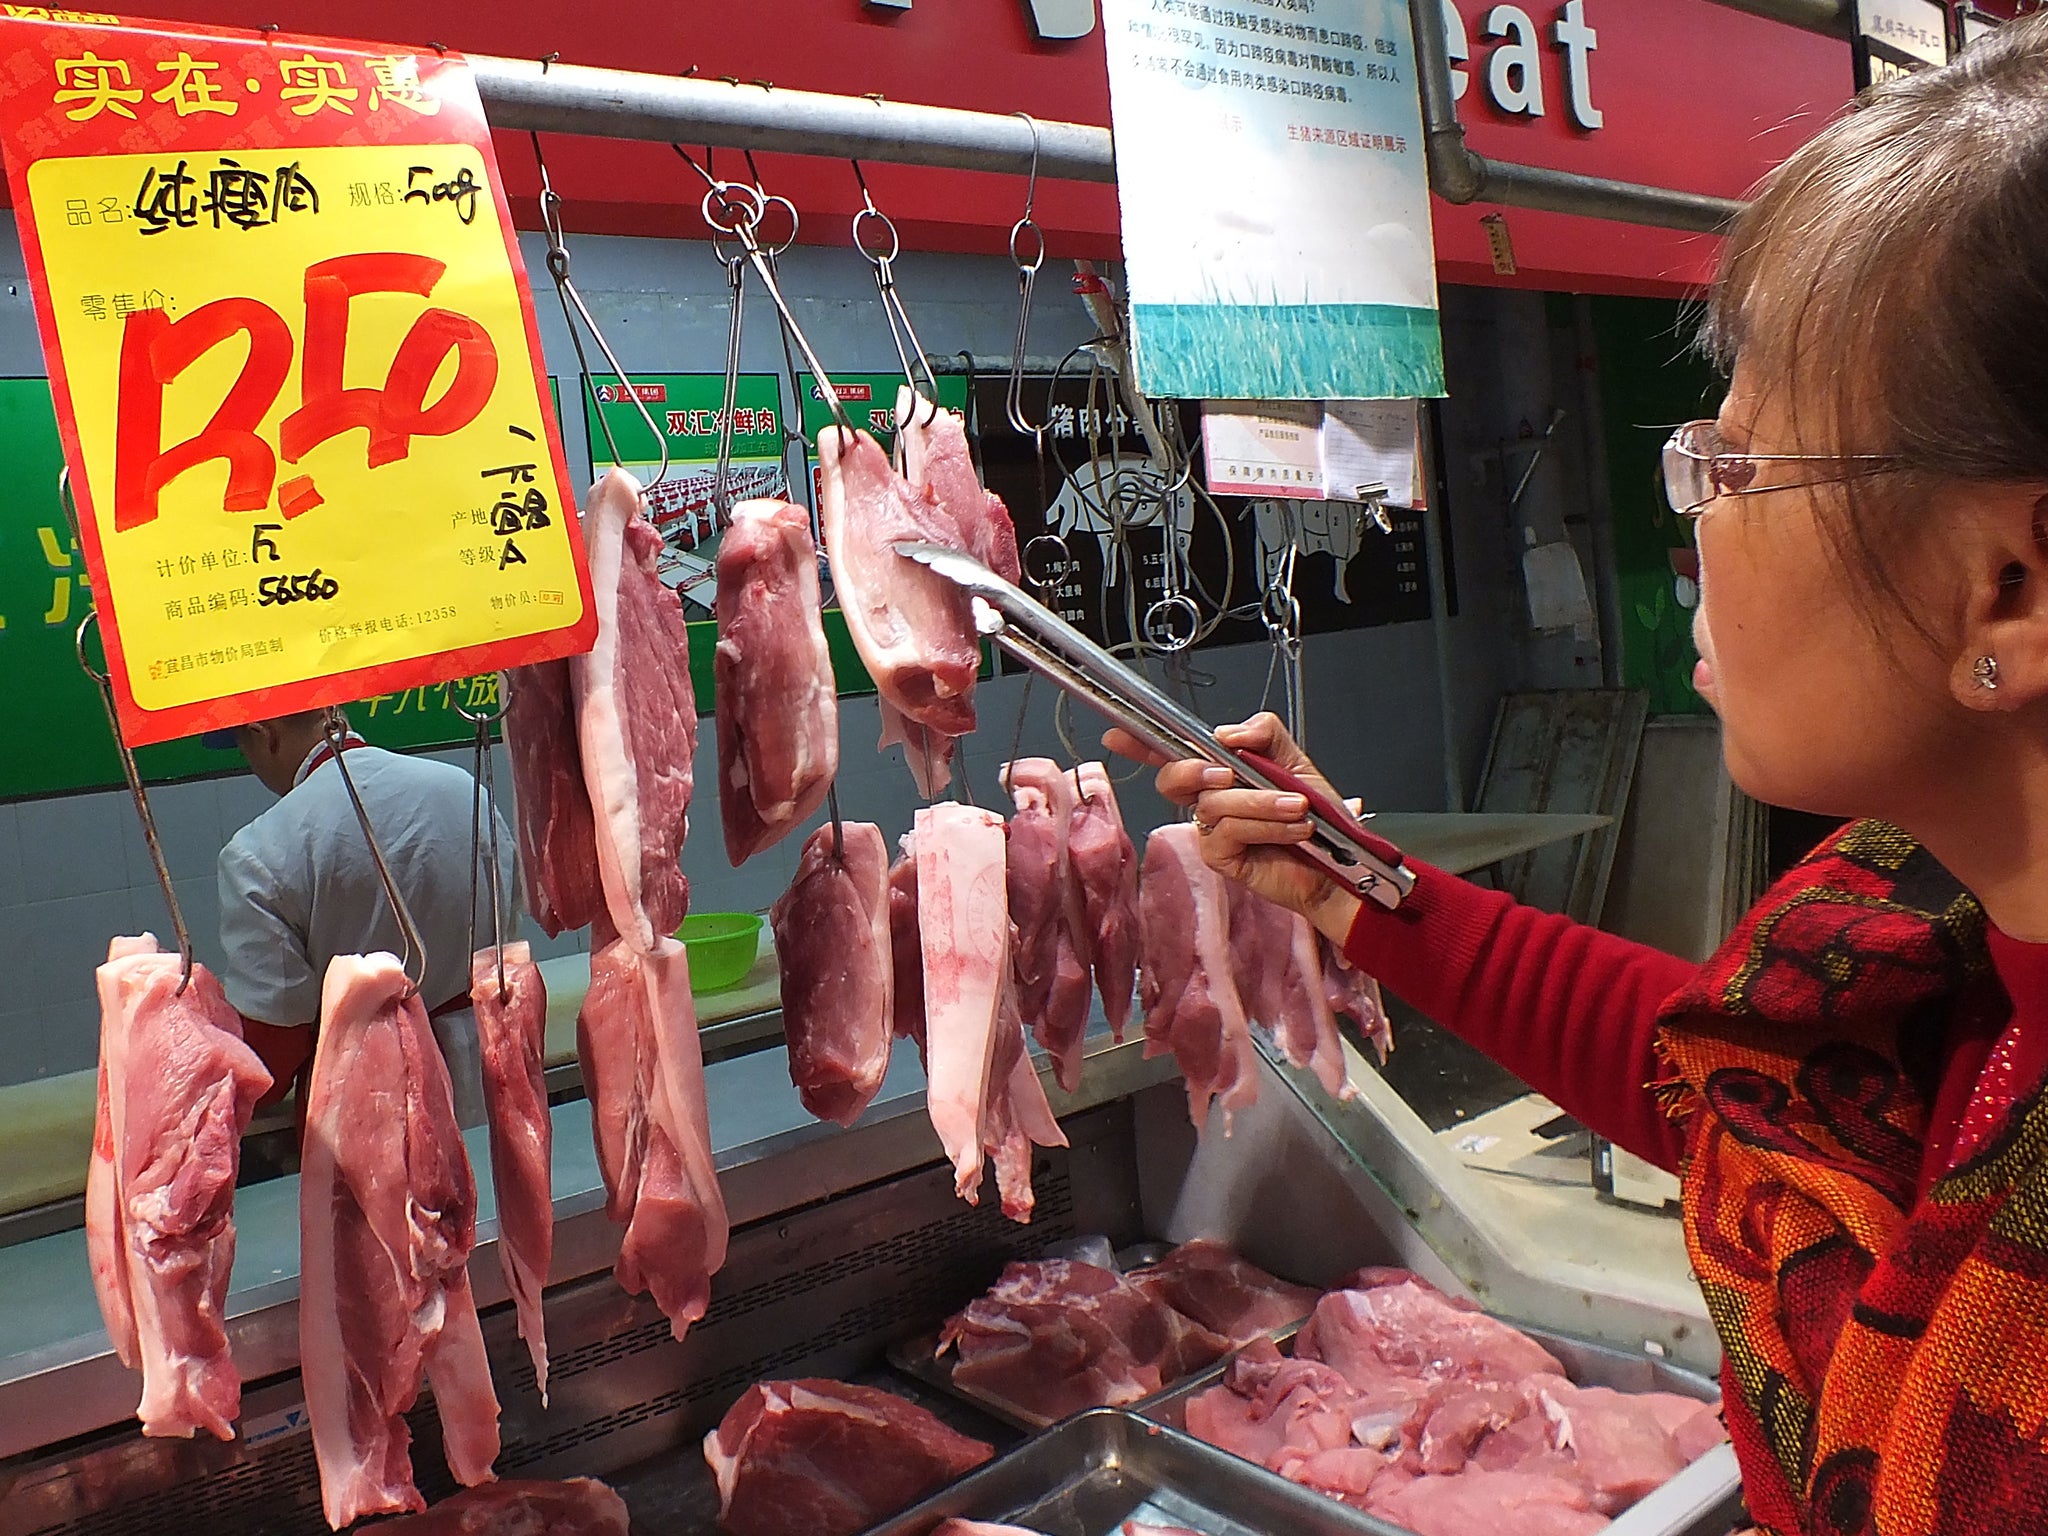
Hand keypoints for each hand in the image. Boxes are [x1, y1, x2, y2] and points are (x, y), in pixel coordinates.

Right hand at [1103, 712, 1363, 942]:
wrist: (1339, 863)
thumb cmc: (1317, 816)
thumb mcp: (1293, 762)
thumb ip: (1263, 734)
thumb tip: (1227, 734)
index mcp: (1220, 771)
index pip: (1173, 753)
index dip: (1141, 743)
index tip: (1118, 735)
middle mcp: (1209, 799)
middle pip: (1173, 777)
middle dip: (1194, 769)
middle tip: (1229, 771)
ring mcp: (1210, 829)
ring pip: (1213, 802)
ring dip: (1260, 802)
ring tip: (1297, 808)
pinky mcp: (1219, 856)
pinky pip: (1229, 830)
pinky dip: (1266, 824)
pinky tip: (1294, 829)